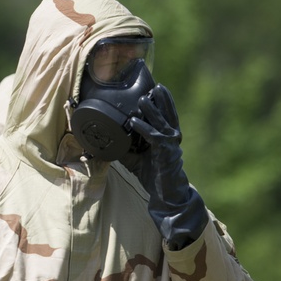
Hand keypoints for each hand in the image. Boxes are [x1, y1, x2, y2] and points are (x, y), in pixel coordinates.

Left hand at [127, 84, 208, 249]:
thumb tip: (108, 141)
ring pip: (162, 122)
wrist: (167, 195)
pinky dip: (144, 128)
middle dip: (162, 100)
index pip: (167, 115)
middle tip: (155, 85)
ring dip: (152, 110)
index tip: (157, 88)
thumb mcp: (136, 159)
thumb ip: (126, 148)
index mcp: (168, 137)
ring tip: (143, 98)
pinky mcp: (166, 153)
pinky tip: (134, 120)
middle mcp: (172, 138)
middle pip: (168, 114)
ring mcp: (171, 145)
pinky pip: (154, 137)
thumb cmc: (154, 176)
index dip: (163, 102)